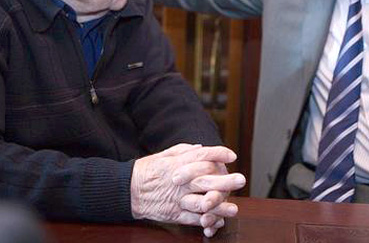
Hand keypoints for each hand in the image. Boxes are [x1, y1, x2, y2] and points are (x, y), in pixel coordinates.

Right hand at [130, 144, 245, 236]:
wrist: (128, 191)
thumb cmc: (148, 170)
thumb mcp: (164, 155)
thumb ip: (184, 151)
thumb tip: (202, 148)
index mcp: (177, 164)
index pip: (200, 156)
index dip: (217, 154)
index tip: (231, 155)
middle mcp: (179, 181)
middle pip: (204, 180)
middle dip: (224, 180)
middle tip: (241, 180)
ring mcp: (177, 199)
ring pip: (200, 203)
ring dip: (218, 206)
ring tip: (234, 208)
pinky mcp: (174, 213)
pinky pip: (192, 218)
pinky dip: (206, 220)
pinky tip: (218, 220)